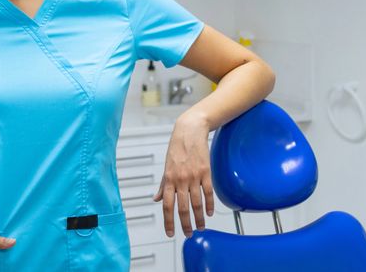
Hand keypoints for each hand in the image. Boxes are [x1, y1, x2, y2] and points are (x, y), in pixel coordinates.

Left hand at [152, 112, 214, 237]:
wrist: (190, 131)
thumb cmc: (177, 148)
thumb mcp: (166, 167)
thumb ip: (163, 185)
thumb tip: (156, 199)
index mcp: (169, 179)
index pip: (167, 205)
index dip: (168, 221)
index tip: (170, 232)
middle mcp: (180, 179)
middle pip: (182, 207)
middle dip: (185, 224)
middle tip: (188, 234)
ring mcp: (194, 176)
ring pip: (196, 203)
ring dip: (198, 218)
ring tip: (200, 227)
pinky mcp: (206, 172)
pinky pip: (208, 192)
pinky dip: (209, 204)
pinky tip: (209, 213)